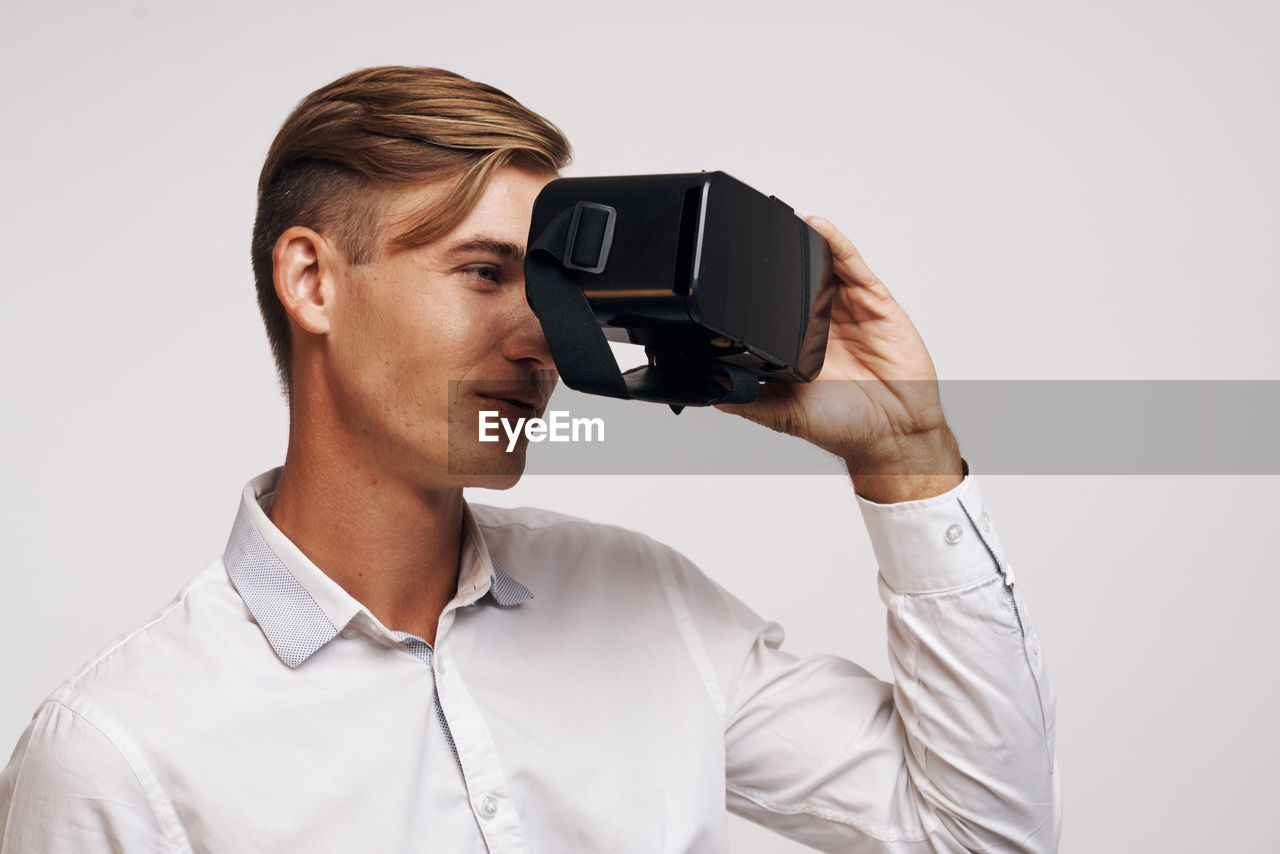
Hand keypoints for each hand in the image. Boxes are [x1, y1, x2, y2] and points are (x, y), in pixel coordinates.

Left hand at [715, 216, 963, 501]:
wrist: (895, 435)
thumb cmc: (844, 427)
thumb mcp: (783, 413)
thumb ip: (746, 397)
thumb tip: (707, 387)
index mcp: (796, 345)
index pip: (770, 305)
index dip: (753, 287)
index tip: (730, 267)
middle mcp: (821, 323)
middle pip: (796, 278)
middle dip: (777, 256)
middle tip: (752, 234)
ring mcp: (848, 309)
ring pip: (822, 265)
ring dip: (803, 242)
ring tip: (781, 221)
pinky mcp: (875, 302)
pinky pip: (853, 266)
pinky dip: (836, 243)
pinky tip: (818, 228)